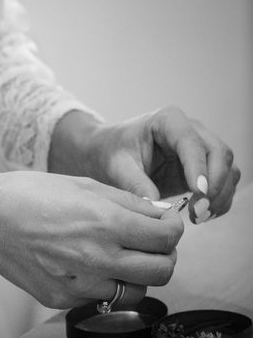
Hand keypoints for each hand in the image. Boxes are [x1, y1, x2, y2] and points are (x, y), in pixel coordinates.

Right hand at [0, 172, 182, 308]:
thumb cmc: (28, 194)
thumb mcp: (81, 184)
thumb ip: (127, 201)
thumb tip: (159, 214)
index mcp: (105, 222)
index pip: (168, 236)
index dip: (173, 228)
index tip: (164, 223)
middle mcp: (97, 258)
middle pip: (163, 270)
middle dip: (165, 255)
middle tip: (150, 243)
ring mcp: (79, 284)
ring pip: (135, 291)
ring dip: (136, 273)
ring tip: (116, 255)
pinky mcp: (62, 300)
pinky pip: (100, 298)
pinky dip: (102, 283)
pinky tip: (83, 263)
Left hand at [85, 107, 239, 223]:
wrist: (109, 153)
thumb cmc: (111, 153)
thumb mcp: (116, 166)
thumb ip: (135, 184)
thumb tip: (158, 208)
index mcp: (168, 120)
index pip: (192, 142)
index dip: (198, 167)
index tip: (198, 193)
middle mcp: (191, 129)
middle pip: (219, 153)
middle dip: (215, 185)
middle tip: (198, 212)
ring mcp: (200, 147)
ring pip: (228, 169)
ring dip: (220, 195)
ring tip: (199, 217)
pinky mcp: (203, 166)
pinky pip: (224, 182)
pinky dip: (219, 200)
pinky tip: (202, 215)